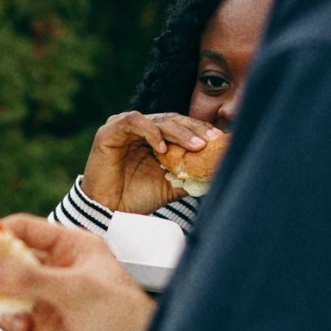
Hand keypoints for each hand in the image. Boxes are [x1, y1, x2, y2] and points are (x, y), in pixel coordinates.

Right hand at [0, 217, 155, 330]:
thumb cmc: (122, 320)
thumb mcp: (75, 291)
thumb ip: (28, 278)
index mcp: (71, 247)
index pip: (24, 229)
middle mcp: (55, 268)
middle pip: (8, 257)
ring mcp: (45, 297)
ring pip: (3, 287)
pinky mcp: (39, 324)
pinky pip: (10, 314)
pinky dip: (6, 318)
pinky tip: (19, 324)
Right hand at [81, 111, 217, 212]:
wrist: (110, 210)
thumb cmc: (137, 196)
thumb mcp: (173, 184)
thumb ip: (193, 175)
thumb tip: (221, 170)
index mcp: (154, 137)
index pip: (181, 126)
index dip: (201, 130)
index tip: (221, 140)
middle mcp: (140, 128)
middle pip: (172, 120)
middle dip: (195, 129)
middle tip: (212, 140)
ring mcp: (124, 127)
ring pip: (157, 120)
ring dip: (179, 131)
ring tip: (195, 145)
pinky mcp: (109, 131)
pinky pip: (134, 122)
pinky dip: (151, 132)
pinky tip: (163, 147)